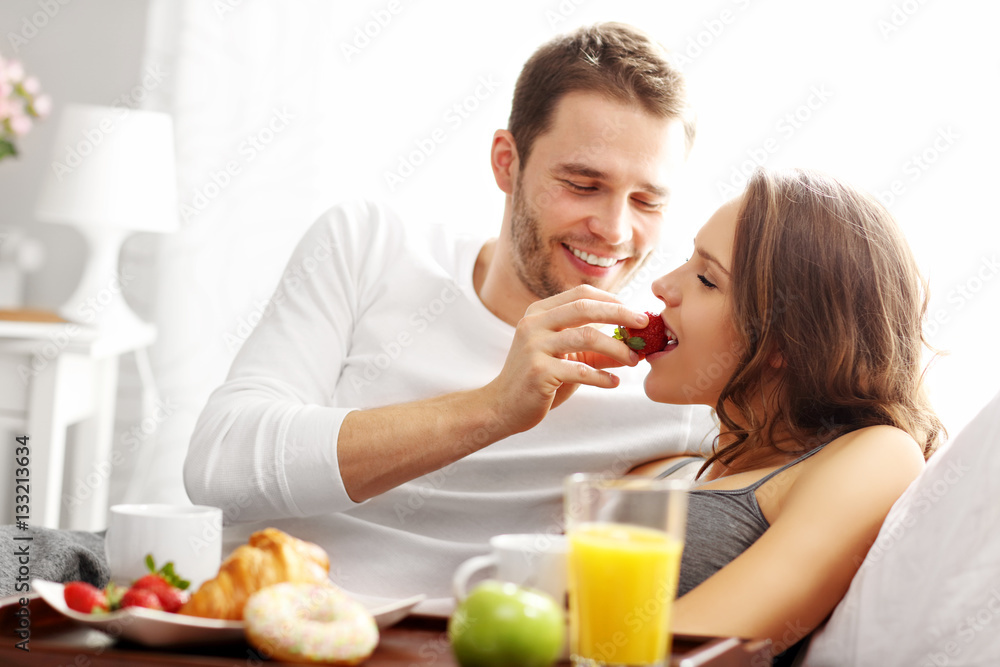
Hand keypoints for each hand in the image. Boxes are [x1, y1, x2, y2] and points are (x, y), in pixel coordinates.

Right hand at [484, 285, 649, 436]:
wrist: (502, 406)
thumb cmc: (538, 379)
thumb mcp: (567, 358)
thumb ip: (596, 348)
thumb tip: (634, 344)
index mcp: (539, 313)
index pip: (581, 294)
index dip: (611, 300)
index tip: (633, 312)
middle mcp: (534, 324)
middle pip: (585, 308)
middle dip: (620, 314)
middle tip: (645, 323)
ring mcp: (534, 347)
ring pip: (587, 336)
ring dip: (617, 348)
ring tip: (633, 360)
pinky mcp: (538, 372)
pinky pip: (580, 371)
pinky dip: (603, 376)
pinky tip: (614, 382)